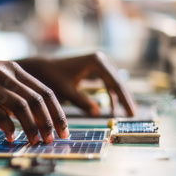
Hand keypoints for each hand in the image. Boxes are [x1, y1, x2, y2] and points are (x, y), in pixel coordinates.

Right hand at [0, 57, 68, 142]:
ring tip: (36, 142)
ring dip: (32, 127)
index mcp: (11, 68)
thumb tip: (28, 113)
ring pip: (20, 107)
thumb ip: (10, 90)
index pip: (44, 90)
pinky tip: (10, 139)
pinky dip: (7, 128)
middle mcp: (3, 73)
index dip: (58, 111)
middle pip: (37, 99)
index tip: (64, 129)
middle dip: (50, 121)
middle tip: (54, 139)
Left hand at [17, 52, 136, 116]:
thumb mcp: (66, 92)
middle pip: (118, 82)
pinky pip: (108, 82)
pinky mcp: (96, 68)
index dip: (124, 100)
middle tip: (132, 116)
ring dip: (120, 97)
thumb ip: (82, 102)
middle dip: (125, 99)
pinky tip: (113, 108)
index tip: (130, 114)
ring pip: (114, 83)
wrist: (42, 68)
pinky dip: (111, 94)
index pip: (115, 84)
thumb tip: (98, 113)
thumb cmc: (52, 78)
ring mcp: (99, 63)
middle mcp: (101, 59)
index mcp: (96, 62)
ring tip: (126, 114)